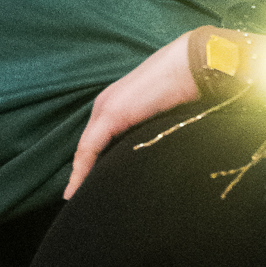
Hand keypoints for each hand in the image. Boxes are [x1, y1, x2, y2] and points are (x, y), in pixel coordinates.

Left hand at [67, 34, 200, 197]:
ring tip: (76, 199)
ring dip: (81, 175)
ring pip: (86, 150)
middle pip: (89, 147)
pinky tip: (75, 189)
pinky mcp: (110, 115)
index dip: (90, 165)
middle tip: (80, 199)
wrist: (190, 67)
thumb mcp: (161, 117)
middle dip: (84, 173)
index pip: (97, 141)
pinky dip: (81, 171)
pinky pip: (89, 149)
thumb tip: (152, 153)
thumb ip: (148, 131)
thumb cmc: (184, 90)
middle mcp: (105, 106)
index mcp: (116, 105)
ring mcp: (105, 109)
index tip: (86, 188)